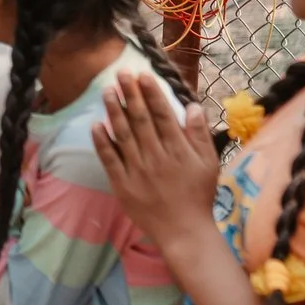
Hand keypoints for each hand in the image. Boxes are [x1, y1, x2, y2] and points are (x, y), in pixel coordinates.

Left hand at [93, 69, 221, 251]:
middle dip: (130, 94)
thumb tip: (194, 106)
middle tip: (121, 73)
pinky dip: (102, 142)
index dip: (151, 93)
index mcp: (178, 150)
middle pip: (140, 120)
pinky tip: (95, 125)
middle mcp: (156, 156)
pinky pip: (110, 159)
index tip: (143, 75)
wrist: (184, 231)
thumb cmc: (198, 195)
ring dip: (114, 111)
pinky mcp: (122, 184)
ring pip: (123, 135)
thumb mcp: (208, 163)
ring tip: (107, 91)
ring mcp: (137, 170)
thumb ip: (199, 134)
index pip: (162, 115)